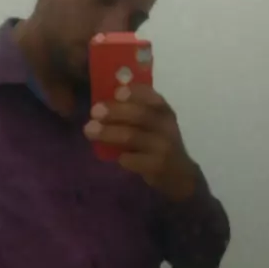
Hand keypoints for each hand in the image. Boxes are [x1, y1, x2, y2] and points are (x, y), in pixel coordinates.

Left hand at [84, 85, 196, 200]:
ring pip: (132, 136)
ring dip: (108, 132)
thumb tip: (106, 101)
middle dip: (114, 111)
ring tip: (89, 130)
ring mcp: (162, 147)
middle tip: (94, 111)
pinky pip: (131, 159)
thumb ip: (138, 111)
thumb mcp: (156, 124)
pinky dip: (120, 156)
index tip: (117, 92)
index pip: (152, 96)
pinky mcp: (156, 166)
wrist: (180, 175)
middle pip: (139, 115)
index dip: (135, 92)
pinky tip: (115, 157)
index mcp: (165, 112)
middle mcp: (166, 126)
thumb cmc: (160, 144)